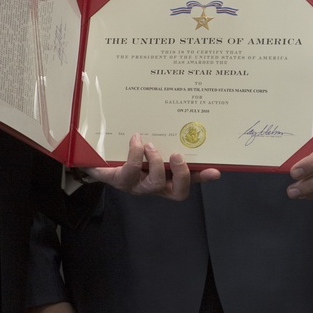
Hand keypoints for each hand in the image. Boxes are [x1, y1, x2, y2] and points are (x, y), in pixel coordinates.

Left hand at [86, 133, 220, 199]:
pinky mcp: (121, 180)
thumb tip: (188, 120)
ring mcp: (139, 186)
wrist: (97, 161)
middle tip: (176, 154)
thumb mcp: (149, 145)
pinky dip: (135, 153)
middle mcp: (155, 186)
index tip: (215, 170)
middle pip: (177, 191)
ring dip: (156, 162)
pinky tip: (136, 139)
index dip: (202, 178)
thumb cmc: (129, 153)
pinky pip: (131, 170)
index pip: (190, 182)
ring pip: (155, 182)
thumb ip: (166, 137)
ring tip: (150, 144)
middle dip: (181, 173)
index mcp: (167, 179)